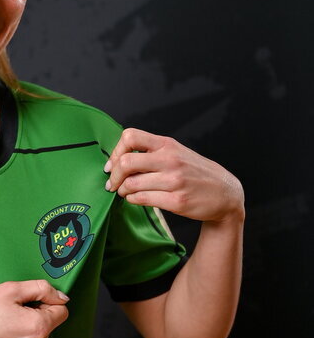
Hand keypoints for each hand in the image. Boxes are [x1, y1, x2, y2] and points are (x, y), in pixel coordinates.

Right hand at [0, 280, 69, 337]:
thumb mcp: (10, 289)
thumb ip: (42, 289)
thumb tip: (61, 296)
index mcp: (40, 327)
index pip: (62, 310)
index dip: (45, 301)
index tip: (26, 301)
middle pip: (49, 323)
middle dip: (35, 314)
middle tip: (10, 310)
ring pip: (38, 336)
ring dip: (27, 328)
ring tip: (4, 323)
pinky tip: (1, 335)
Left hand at [104, 128, 243, 223]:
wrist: (225, 193)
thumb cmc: (196, 172)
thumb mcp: (177, 152)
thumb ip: (152, 152)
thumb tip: (118, 158)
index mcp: (167, 144)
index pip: (130, 136)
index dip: (115, 151)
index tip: (113, 165)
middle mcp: (170, 160)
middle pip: (126, 163)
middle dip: (114, 176)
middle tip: (113, 183)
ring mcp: (174, 181)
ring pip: (131, 184)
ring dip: (122, 190)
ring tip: (124, 192)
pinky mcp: (176, 201)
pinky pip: (142, 199)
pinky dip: (132, 200)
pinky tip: (135, 199)